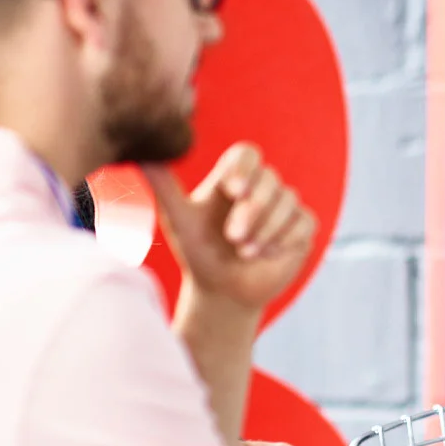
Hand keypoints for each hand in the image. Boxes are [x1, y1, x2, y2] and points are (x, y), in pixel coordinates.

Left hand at [145, 143, 317, 310]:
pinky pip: (304, 222)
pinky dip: (284, 239)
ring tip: (245, 252)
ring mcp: (284, 207)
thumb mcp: (179, 220)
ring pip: (288, 201)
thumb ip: (163, 185)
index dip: (244, 168)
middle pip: (269, 179)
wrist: (222, 292)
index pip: (247, 155)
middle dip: (253, 210)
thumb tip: (140, 153)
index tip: (233, 190)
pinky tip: (266, 254)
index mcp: (233, 179)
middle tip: (234, 237)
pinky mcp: (302, 228)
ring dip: (266, 229)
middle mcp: (261, 188)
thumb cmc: (199, 253)